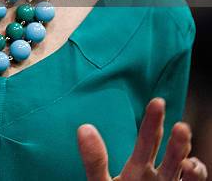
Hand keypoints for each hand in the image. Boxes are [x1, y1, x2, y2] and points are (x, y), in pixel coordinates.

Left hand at [77, 98, 207, 179]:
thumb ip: (95, 160)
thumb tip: (84, 128)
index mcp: (138, 168)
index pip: (148, 140)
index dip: (153, 121)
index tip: (157, 101)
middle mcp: (159, 178)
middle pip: (171, 154)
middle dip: (178, 141)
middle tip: (181, 127)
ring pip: (187, 174)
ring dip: (191, 165)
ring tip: (188, 163)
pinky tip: (190, 173)